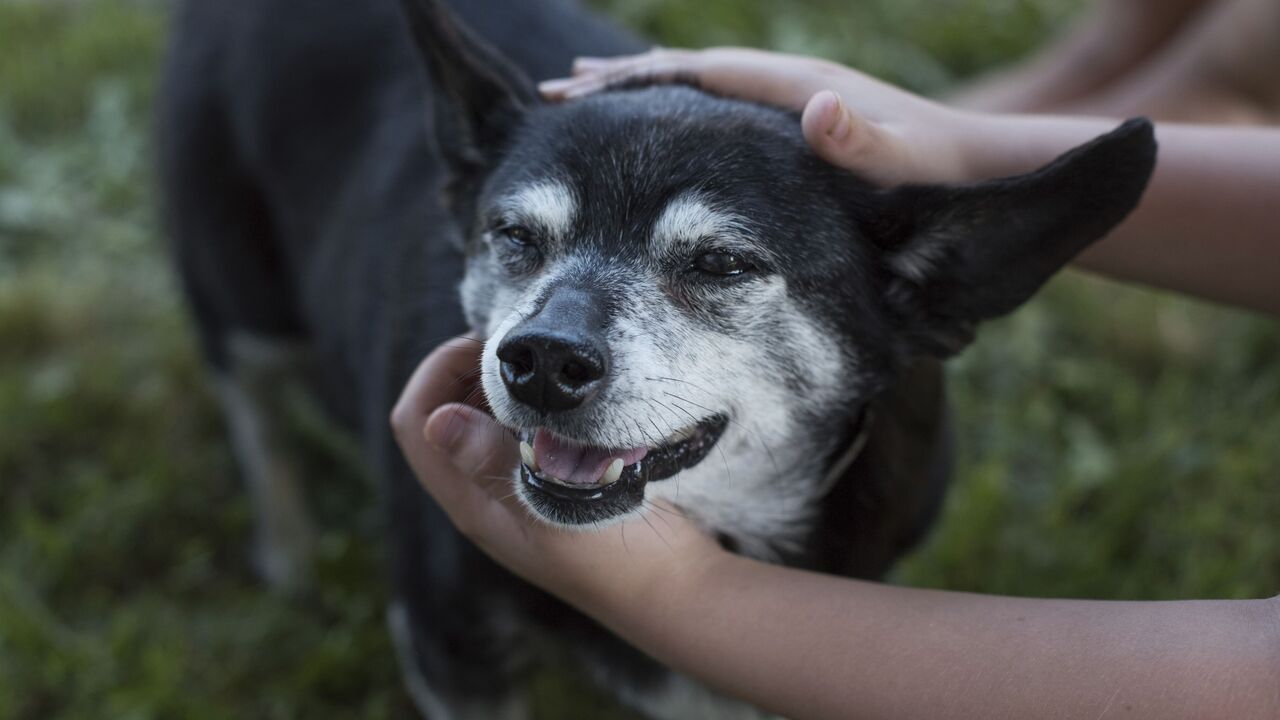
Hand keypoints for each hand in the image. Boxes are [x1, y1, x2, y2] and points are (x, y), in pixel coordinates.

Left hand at [389, 335, 724, 611]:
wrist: (674, 590)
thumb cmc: (619, 558)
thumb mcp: (557, 505)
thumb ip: (497, 463)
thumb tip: (439, 422)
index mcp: (472, 502)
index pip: (416, 422)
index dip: (437, 372)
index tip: (490, 345)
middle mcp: (484, 494)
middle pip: (443, 413)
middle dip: (470, 371)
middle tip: (524, 347)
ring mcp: (516, 489)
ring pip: (483, 419)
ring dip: (505, 386)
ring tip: (548, 367)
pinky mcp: (550, 483)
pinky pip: (521, 430)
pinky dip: (534, 404)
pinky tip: (572, 396)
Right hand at [538, 47, 984, 185]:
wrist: (985, 168)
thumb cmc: (945, 176)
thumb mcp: (909, 165)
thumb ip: (865, 142)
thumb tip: (820, 108)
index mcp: (801, 92)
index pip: (700, 74)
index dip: (636, 79)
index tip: (576, 87)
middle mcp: (792, 89)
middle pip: (688, 74)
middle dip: (622, 82)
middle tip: (557, 92)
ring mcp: (795, 106)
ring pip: (701, 93)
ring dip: (646, 97)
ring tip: (591, 102)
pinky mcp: (802, 129)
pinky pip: (722, 118)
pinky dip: (680, 121)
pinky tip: (664, 146)